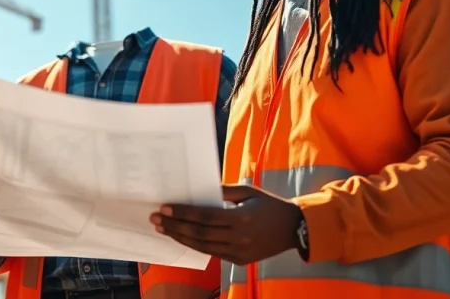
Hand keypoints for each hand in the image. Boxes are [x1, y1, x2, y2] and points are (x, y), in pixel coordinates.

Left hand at [150, 184, 302, 265]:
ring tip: (163, 229)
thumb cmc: (269, 204)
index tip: (164, 208)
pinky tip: (181, 237)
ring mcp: (239, 252)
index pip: (204, 217)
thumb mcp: (247, 191)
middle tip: (155, 219)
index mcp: (242, 218)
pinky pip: (212, 253)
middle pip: (199, 233)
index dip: (182, 214)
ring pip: (202, 246)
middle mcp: (239, 238)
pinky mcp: (240, 260)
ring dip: (180, 238)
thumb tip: (197, 190)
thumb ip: (222, 191)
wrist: (294, 228)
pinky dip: (194, 245)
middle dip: (174, 226)